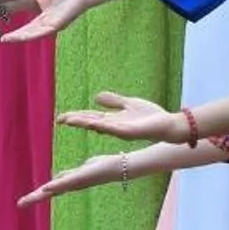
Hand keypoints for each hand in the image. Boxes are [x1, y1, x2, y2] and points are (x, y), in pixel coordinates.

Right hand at [3, 0, 90, 44]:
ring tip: (10, 39)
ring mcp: (55, 25)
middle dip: (17, 37)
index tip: (5, 37)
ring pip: (36, 34)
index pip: (29, 28)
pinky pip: (46, 30)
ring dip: (23, 36)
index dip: (17, 32)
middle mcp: (49, 24)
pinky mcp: (60, 23)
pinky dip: (35, 33)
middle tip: (3, 40)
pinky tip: (25, 36)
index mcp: (46, 17)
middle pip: (30, 33)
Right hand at [18, 152, 140, 207]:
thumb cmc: (104, 166)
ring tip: (27, 200)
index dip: (36, 195)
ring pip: (54, 189)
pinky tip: (46, 189)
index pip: (50, 189)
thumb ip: (73, 173)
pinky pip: (66, 182)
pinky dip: (56, 186)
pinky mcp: (82, 177)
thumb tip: (61, 176)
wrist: (120, 167)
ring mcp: (76, 182)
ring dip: (41, 195)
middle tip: (19, 205)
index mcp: (70, 182)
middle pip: (49, 192)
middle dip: (34, 198)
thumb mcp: (84, 167)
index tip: (22, 203)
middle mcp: (72, 185)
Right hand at [54, 92, 182, 142]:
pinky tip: (91, 122)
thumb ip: (114, 101)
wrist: (168, 126)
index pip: (90, 117)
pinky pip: (112, 128)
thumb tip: (95, 97)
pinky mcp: (128, 132)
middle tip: (60, 119)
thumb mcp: (129, 104)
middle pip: (90, 122)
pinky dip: (100, 125)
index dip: (76, 117)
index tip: (61, 117)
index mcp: (113, 119)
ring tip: (69, 120)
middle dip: (75, 120)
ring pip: (97, 125)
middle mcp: (113, 126)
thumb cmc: (152, 117)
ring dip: (83, 123)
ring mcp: (119, 130)